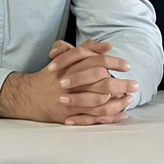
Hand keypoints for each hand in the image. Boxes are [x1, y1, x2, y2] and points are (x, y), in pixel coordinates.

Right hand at [0, 40, 137, 124]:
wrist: (28, 96)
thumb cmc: (51, 76)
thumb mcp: (65, 58)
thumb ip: (86, 50)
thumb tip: (108, 45)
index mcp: (69, 67)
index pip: (95, 62)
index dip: (113, 63)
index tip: (127, 66)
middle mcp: (70, 83)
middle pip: (101, 83)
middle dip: (121, 84)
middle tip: (135, 84)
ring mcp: (70, 101)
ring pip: (99, 102)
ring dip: (118, 101)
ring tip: (130, 99)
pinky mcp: (70, 115)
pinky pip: (94, 118)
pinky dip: (109, 116)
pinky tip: (121, 113)